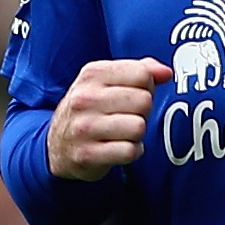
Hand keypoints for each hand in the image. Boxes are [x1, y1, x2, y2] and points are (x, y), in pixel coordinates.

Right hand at [47, 57, 169, 179]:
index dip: (146, 86)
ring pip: (139, 127)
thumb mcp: (107, 81)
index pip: (142, 74)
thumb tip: (166, 73)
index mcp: (92, 74)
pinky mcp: (87, 154)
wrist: (57, 146)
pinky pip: (130, 151)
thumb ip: (140, 70)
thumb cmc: (90, 109)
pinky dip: (132, 152)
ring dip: (137, 134)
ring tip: (123, 132)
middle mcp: (85, 98)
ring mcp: (84, 127)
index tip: (133, 94)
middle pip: (144, 101)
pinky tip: (120, 148)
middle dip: (143, 112)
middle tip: (127, 116)